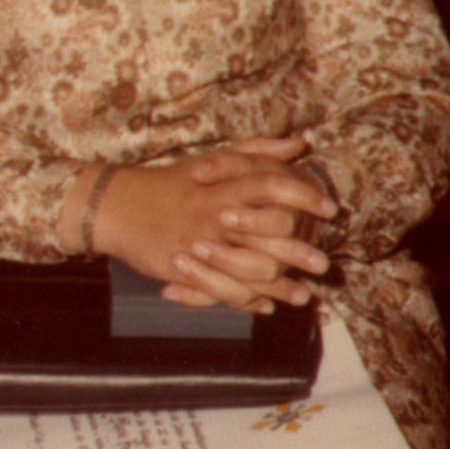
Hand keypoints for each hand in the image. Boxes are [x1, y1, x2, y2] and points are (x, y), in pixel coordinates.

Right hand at [94, 141, 334, 313]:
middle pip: (268, 232)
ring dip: (281, 285)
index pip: (272, 185)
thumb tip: (299, 143)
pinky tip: (268, 305)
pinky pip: (224, 290)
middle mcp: (216, 213)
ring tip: (306, 294)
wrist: (120, 205)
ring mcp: (202, 243)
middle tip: (324, 263)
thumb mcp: (214, 159)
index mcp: (225, 184)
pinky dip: (249, 301)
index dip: (303, 196)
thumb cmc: (172, 181)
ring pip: (251, 268)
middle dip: (299, 250)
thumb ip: (259, 151)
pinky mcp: (187, 268)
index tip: (329, 209)